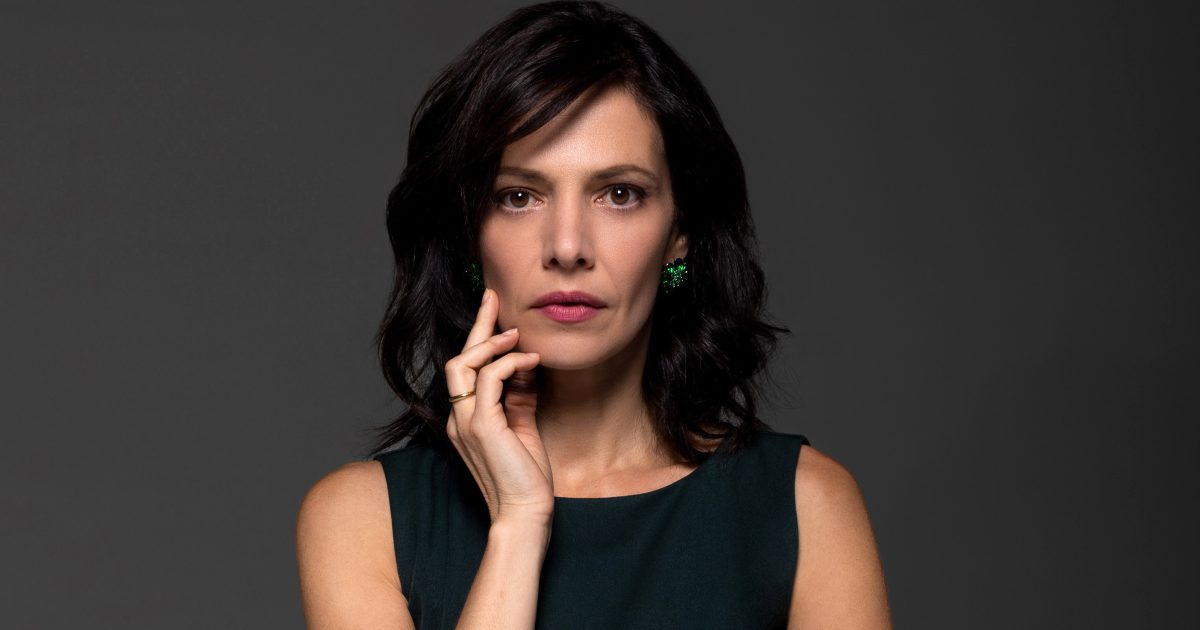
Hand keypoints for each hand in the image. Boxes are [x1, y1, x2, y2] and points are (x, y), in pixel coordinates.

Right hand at [444, 288, 553, 525]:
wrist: (525, 514)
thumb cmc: (526, 478)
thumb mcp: (523, 428)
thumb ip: (518, 398)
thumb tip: (525, 367)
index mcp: (464, 420)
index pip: (465, 370)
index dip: (478, 338)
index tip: (494, 311)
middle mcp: (457, 419)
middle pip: (457, 359)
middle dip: (476, 325)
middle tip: (493, 297)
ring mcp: (465, 423)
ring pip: (464, 364)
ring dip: (493, 343)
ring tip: (518, 334)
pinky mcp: (482, 427)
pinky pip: (489, 380)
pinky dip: (510, 363)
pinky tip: (532, 361)